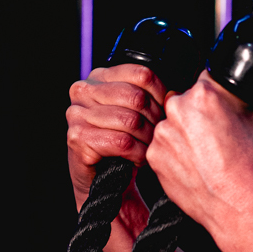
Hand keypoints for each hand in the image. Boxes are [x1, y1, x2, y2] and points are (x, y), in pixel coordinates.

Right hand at [66, 63, 165, 209]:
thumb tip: (176, 94)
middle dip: (155, 120)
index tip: (166, 112)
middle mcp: (84, 91)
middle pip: (137, 97)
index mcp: (100, 76)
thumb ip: (148, 95)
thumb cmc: (121, 141)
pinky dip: (137, 154)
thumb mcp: (134, 111)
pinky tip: (138, 158)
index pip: (142, 74)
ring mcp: (77, 114)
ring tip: (149, 148)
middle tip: (159, 135)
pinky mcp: (77, 138)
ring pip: (131, 120)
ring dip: (147, 139)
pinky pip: (121, 142)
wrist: (101, 178)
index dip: (161, 95)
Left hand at [146, 73, 252, 245]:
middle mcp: (177, 110)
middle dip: (201, 112)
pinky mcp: (154, 157)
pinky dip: (178, 152)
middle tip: (219, 134)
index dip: (219, 93)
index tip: (225, 109)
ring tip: (208, 152)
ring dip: (187, 132)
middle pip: (187, 99)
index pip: (207, 78)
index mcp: (204, 94)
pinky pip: (165, 146)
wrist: (240, 208)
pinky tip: (197, 164)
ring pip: (174, 123)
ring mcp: (162, 135)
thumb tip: (251, 84)